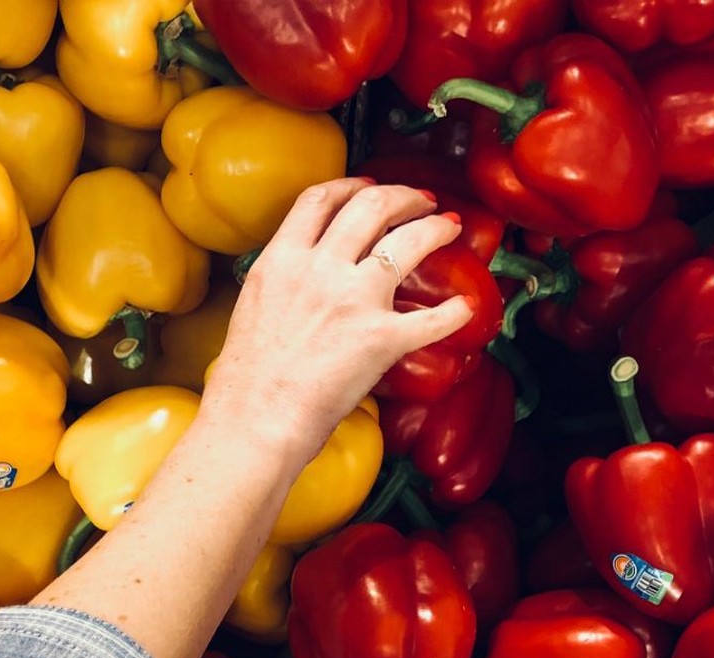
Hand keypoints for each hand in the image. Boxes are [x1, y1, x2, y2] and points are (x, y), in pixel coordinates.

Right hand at [203, 178, 473, 464]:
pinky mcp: (381, 338)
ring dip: (436, 228)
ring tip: (450, 226)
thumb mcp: (254, 305)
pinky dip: (454, 313)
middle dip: (405, 196)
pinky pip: (432, 319)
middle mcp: (320, 269)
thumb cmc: (248, 378)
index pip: (320, 199)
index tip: (371, 185)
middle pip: (371, 206)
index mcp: (282, 260)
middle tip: (423, 201)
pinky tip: (466, 308)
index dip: (352, 185)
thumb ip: (282, 279)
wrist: (255, 418)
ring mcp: (353, 300)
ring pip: (408, 241)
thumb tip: (302, 274)